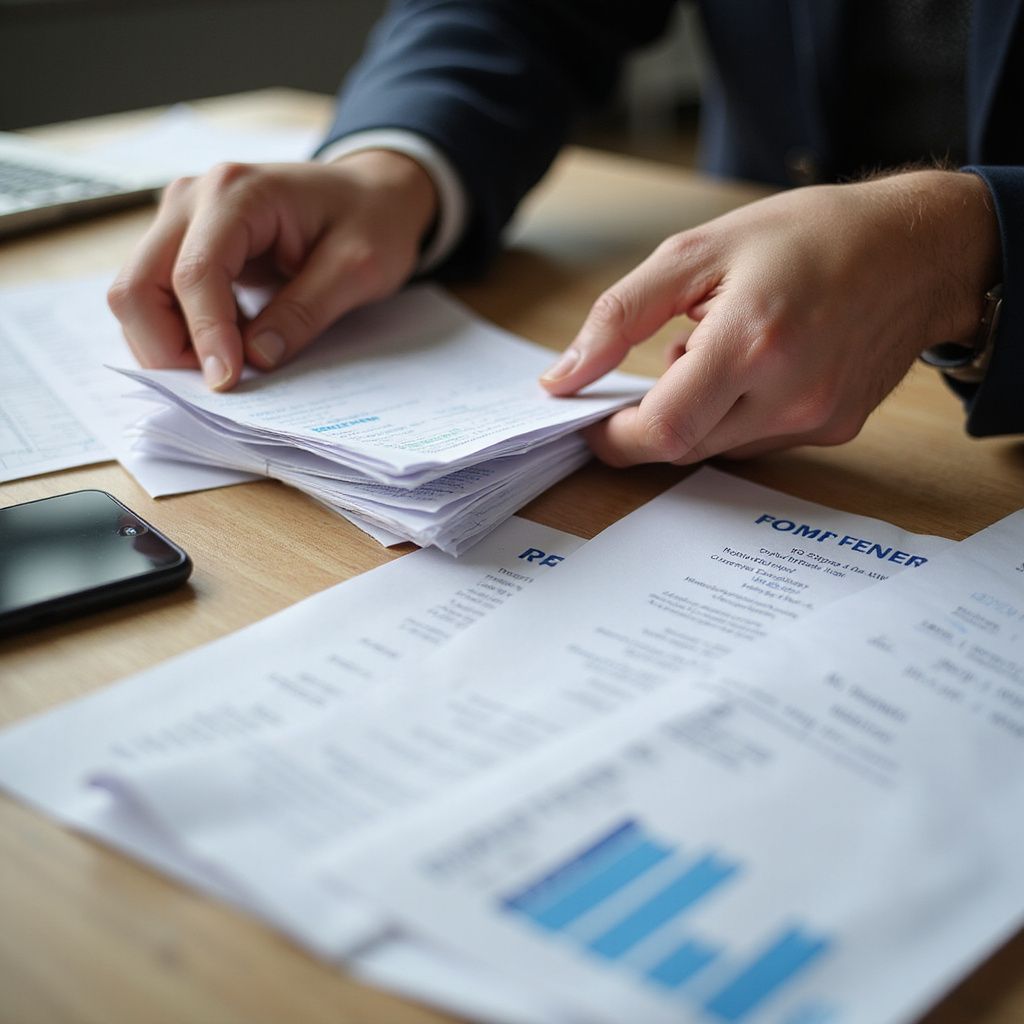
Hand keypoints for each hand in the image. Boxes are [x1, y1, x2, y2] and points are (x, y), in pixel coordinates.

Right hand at [108, 150, 437, 389]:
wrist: (369, 192)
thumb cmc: (370, 220)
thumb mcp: (358, 267)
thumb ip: (306, 310)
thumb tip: (257, 358)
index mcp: (235, 193)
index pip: (194, 274)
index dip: (205, 336)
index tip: (227, 382)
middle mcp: (190, 199)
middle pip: (137, 287)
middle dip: (168, 349)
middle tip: (221, 385)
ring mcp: (178, 220)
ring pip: (136, 297)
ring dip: (169, 346)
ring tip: (229, 367)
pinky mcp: (181, 244)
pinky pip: (154, 300)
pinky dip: (179, 334)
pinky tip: (226, 346)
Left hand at [540, 170, 998, 463]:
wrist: (919, 248)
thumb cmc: (808, 236)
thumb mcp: (698, 251)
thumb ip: (619, 316)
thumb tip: (560, 378)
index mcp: (750, 341)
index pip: (662, 430)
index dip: (615, 438)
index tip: (594, 423)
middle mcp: (789, 394)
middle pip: (685, 446)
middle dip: (654, 418)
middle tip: (667, 359)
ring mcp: (816, 419)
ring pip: (719, 448)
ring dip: (697, 413)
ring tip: (723, 349)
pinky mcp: (835, 431)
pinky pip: (758, 443)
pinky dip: (736, 415)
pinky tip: (757, 367)